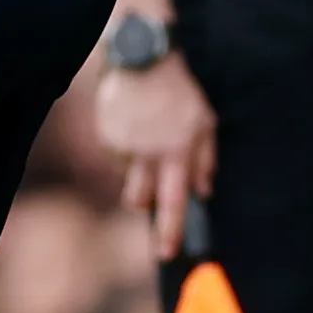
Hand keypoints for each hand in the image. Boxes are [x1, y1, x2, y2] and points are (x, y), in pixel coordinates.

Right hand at [95, 51, 217, 259]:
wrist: (144, 59)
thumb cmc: (180, 92)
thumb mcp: (205, 122)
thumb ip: (206, 160)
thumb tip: (204, 191)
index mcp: (177, 152)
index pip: (173, 201)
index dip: (170, 231)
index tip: (166, 253)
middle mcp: (148, 153)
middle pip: (138, 199)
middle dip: (143, 202)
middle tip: (150, 188)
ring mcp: (123, 144)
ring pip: (126, 176)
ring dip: (136, 170)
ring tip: (146, 139)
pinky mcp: (106, 134)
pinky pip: (116, 154)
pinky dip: (125, 147)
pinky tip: (134, 123)